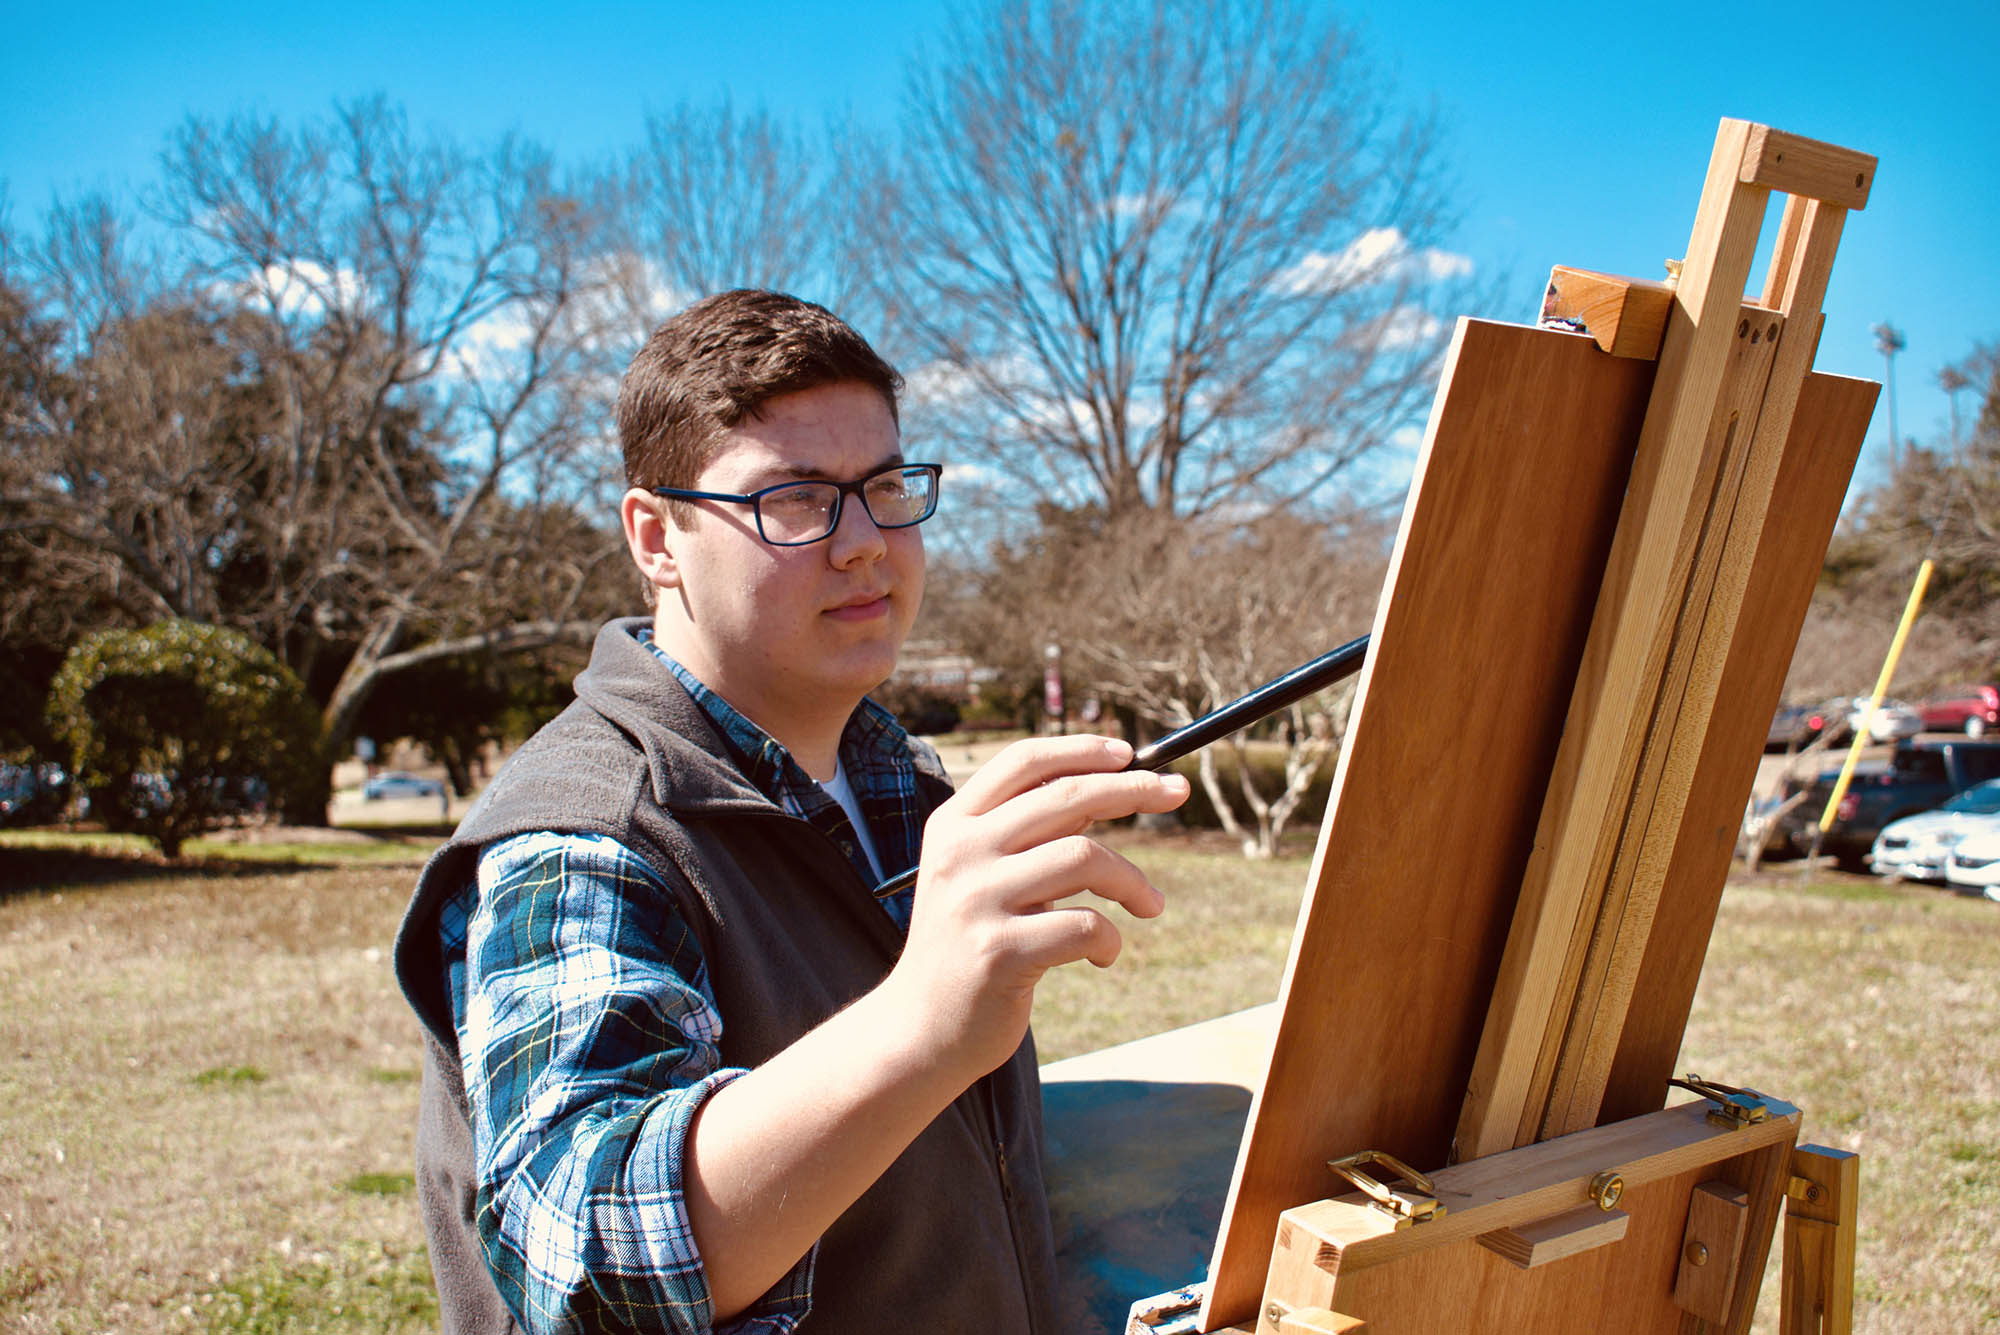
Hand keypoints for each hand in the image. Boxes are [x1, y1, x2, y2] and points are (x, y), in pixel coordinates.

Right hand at [884, 734, 1190, 1082]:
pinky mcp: (1000, 954)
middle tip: (1178, 792)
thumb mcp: (982, 874)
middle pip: (1065, 797)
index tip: (1130, 751)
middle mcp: (961, 854)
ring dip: (1133, 881)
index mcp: (954, 825)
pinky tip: (1104, 955)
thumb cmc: (969, 943)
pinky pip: (1085, 926)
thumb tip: (1107, 790)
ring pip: (1085, 858)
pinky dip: (1110, 939)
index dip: (1081, 751)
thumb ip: (1030, 834)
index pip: (1023, 761)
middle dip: (1133, 788)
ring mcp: (977, 903)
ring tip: (1150, 905)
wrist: (922, 1027)